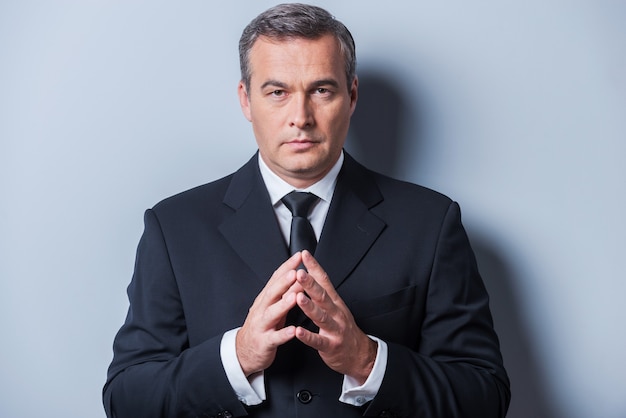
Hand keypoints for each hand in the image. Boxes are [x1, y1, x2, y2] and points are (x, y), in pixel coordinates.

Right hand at [236, 252, 303, 375]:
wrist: (244, 351)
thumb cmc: (263, 325)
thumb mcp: (272, 306)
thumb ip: (283, 292)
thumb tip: (299, 275)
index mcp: (266, 299)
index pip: (276, 279)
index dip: (287, 267)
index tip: (299, 256)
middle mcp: (262, 309)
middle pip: (273, 293)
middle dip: (284, 282)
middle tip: (296, 272)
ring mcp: (262, 325)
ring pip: (273, 313)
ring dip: (284, 304)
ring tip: (295, 297)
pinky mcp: (265, 342)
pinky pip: (275, 338)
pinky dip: (283, 334)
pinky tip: (293, 330)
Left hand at [294, 250, 377, 384]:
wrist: (359, 354)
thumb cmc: (342, 328)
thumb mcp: (336, 306)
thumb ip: (322, 292)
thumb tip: (309, 272)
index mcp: (335, 302)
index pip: (324, 280)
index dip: (314, 267)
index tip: (304, 255)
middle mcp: (336, 313)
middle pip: (322, 296)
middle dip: (311, 284)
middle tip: (299, 273)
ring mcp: (335, 329)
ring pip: (321, 317)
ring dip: (309, 307)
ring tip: (298, 298)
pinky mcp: (331, 346)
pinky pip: (318, 341)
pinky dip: (308, 336)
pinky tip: (298, 331)